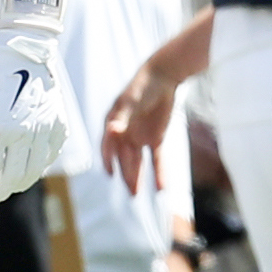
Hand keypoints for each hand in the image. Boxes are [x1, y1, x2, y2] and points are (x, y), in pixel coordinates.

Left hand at [0, 31, 72, 202]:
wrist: (26, 55)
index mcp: (0, 128)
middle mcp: (25, 133)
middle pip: (15, 177)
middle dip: (4, 190)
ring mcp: (46, 130)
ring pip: (36, 170)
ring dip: (23, 181)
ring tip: (14, 184)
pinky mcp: (60, 126)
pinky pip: (51, 155)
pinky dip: (41, 164)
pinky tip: (32, 164)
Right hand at [102, 57, 179, 195]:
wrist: (164, 77)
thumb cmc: (142, 86)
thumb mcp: (130, 101)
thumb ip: (121, 117)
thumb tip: (110, 130)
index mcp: (113, 123)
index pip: (108, 145)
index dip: (108, 159)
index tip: (110, 173)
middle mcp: (124, 133)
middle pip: (124, 158)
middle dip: (127, 175)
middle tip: (131, 192)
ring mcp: (140, 137)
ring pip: (138, 163)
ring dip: (138, 178)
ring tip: (137, 195)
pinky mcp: (156, 139)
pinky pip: (157, 160)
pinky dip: (159, 173)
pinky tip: (162, 187)